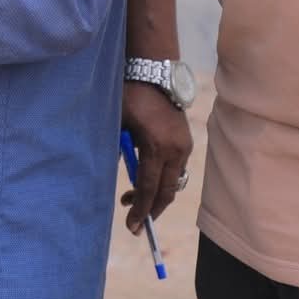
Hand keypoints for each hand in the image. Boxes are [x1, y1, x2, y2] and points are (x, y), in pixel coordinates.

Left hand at [119, 83, 194, 231]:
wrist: (154, 72)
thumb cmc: (129, 96)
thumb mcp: (117, 124)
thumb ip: (116, 151)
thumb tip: (113, 178)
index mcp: (155, 146)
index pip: (148, 188)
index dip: (139, 209)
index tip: (131, 226)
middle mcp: (175, 150)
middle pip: (166, 192)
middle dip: (151, 210)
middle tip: (134, 223)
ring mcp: (184, 145)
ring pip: (173, 182)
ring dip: (155, 195)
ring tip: (131, 199)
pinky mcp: (186, 141)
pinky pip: (176, 169)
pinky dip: (162, 180)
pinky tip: (145, 179)